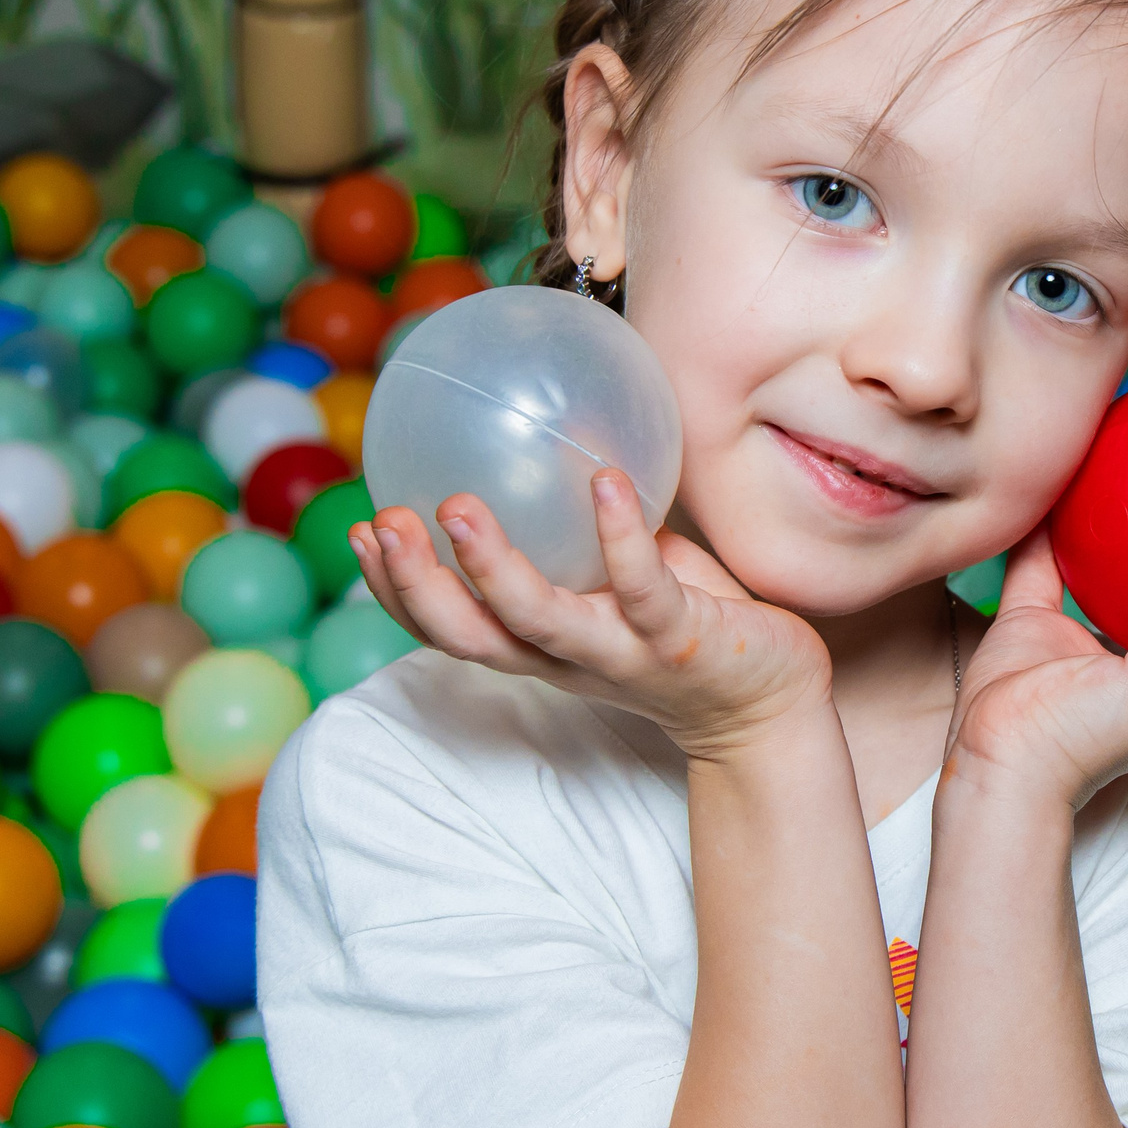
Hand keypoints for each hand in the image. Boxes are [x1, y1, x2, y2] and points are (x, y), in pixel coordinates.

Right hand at [352, 471, 832, 760]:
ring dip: (490, 568)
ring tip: (455, 508)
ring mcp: (620, 652)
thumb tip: (559, 426)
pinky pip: (643, 589)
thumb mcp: (621, 574)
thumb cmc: (688, 622)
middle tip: (380, 523)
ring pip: (539, 622)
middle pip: (469, 636)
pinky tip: (606, 484)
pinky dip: (620, 539)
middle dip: (415, 585)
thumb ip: (581, 528)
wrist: (767, 701)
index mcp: (542, 644)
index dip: (398, 591)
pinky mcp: (679, 640)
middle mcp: (567, 657)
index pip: (451, 627)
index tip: (360, 533)